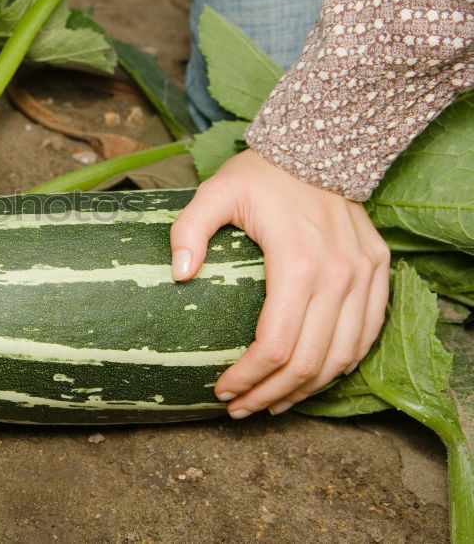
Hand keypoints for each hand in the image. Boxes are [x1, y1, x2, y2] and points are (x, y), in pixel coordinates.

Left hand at [170, 149, 389, 417]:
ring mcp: (364, 276)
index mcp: (298, 262)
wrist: (318, 147)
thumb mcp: (214, 192)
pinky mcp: (378, 272)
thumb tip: (178, 275)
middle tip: (239, 408)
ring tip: (270, 404)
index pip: (276, 343)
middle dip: (271, 394)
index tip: (221, 390)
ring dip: (306, 390)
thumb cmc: (260, 176)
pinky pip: (366, 336)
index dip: (248, 376)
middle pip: (309, 361)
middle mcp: (339, 275)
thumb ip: (189, 231)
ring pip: (342, 357)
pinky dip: (340, 366)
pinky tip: (311, 379)